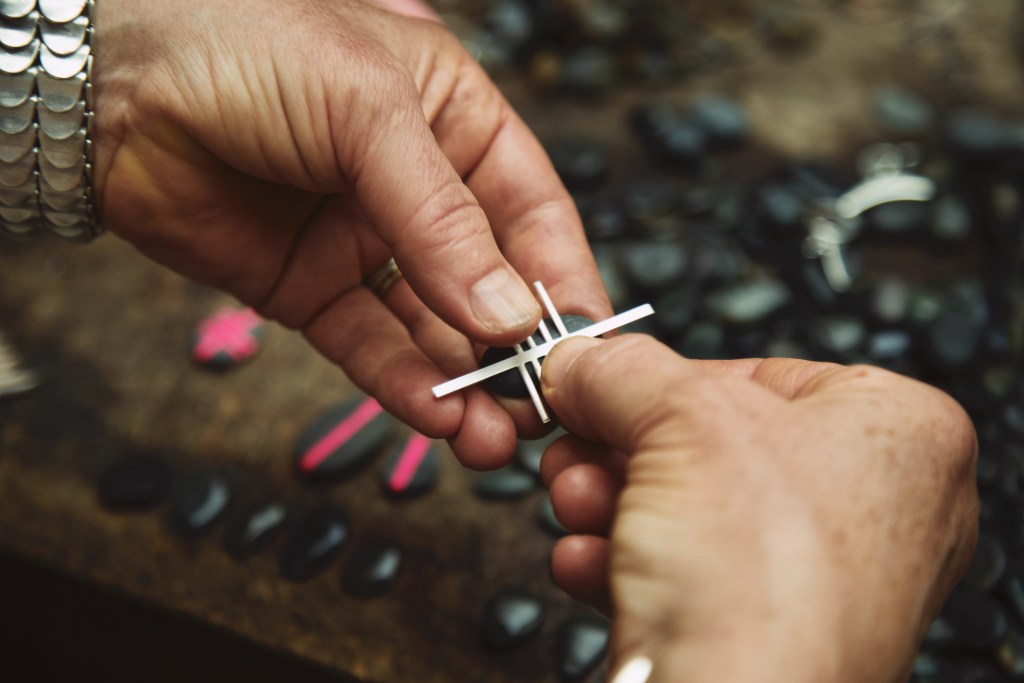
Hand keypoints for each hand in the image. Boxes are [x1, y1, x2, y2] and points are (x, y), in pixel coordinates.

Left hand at [90, 0, 610, 466]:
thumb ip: (442, 221)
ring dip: (463, 383)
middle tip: (538, 412)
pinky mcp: (311, 288)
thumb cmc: (248, 43)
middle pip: (488, 282)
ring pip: (432, 327)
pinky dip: (399, 383)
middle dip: (514, 350)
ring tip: (491, 438)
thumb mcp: (369, 113)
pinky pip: (366, 344)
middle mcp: (420, 188)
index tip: (587, 346)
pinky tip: (431, 415)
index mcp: (457, 122)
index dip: (562, 279)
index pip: (534, 211)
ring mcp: (365, 242)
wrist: (111, 82)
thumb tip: (508, 315)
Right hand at [539, 336, 977, 682]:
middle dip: (621, 447)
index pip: (758, 373)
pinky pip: (690, 574)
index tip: (601, 382)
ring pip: (691, 510)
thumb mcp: (679, 421)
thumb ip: (621, 370)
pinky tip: (587, 561)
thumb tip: (581, 358)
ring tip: (573, 498)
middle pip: (712, 444)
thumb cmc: (762, 581)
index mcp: (898, 431)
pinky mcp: (773, 631)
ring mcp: (828, 579)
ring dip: (611, 501)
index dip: (665, 379)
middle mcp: (879, 506)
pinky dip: (627, 560)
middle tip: (574, 440)